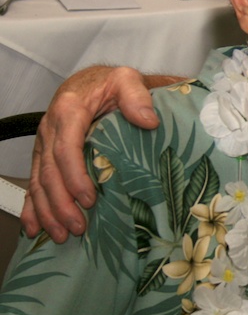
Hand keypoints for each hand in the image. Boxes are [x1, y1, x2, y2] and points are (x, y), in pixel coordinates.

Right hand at [21, 66, 160, 242]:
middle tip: (77, 226)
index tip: (89, 199)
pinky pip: (34, 182)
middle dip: (60, 203)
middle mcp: (51, 128)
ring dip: (47, 211)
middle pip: (49, 171)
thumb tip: (149, 120)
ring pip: (39, 181)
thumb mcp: (127, 80)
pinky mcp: (45, 153)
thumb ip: (136, 96)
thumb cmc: (112, 83)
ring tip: (61, 234)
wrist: (95, 81)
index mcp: (69, 111)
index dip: (74, 176)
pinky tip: (35, 227)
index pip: (66, 149)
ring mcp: (45, 142)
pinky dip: (33, 206)